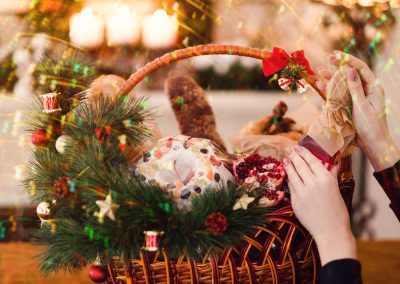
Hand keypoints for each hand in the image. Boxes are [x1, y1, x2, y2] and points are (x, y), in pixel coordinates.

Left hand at [284, 145, 355, 264]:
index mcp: (326, 179)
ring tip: (286, 159)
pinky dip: (290, 179)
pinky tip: (289, 175)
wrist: (331, 232)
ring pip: (292, 174)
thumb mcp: (336, 190)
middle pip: (300, 165)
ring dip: (288, 165)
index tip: (298, 147)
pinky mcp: (295, 201)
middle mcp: (313, 184)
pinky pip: (291, 187)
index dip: (304, 152)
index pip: (312, 160)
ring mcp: (303, 193)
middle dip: (294, 156)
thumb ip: (331, 175)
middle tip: (289, 150)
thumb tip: (334, 162)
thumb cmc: (337, 211)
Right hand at [316, 51, 399, 171]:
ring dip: (331, 78)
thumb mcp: (363, 106)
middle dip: (338, 66)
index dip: (348, 60)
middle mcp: (364, 91)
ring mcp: (355, 99)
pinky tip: (320, 85)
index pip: (361, 69)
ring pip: (342, 85)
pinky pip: (337, 96)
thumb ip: (355, 88)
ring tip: (319, 70)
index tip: (337, 54)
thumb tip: (350, 70)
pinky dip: (328, 91)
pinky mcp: (348, 106)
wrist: (372, 145)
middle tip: (326, 58)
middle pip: (350, 74)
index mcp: (373, 88)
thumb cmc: (371, 127)